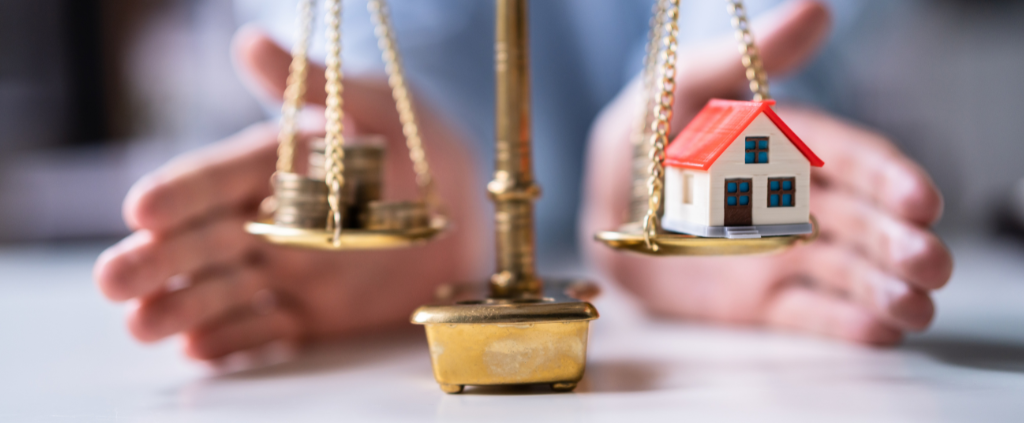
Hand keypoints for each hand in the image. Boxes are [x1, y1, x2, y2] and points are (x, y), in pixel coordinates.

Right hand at [94, 28, 484, 361]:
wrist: (473, 221)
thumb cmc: (426, 152)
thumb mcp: (381, 108)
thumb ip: (316, 86)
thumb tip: (249, 41)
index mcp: (275, 168)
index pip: (215, 179)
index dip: (179, 194)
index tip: (141, 206)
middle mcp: (270, 223)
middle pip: (201, 242)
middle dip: (155, 260)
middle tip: (113, 279)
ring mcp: (287, 273)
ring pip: (220, 291)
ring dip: (180, 307)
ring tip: (142, 323)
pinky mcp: (312, 317)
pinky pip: (264, 332)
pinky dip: (232, 342)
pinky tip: (198, 348)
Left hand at [582, 0, 951, 344]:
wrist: (602, 210)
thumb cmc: (644, 137)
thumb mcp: (684, 87)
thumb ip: (746, 58)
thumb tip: (815, 11)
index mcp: (791, 149)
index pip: (854, 162)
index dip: (889, 180)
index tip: (920, 200)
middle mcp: (798, 204)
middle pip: (862, 223)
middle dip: (900, 243)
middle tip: (930, 262)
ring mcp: (782, 256)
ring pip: (846, 273)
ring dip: (886, 290)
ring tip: (918, 308)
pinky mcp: (759, 304)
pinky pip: (806, 315)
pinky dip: (844, 325)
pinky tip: (878, 332)